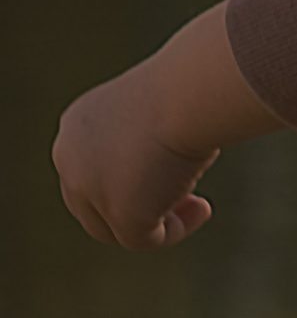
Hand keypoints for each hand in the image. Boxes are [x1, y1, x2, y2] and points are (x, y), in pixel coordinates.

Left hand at [54, 2, 282, 250]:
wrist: (190, 88)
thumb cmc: (191, 79)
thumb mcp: (168, 98)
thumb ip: (160, 121)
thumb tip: (181, 135)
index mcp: (77, 125)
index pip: (92, 167)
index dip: (130, 177)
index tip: (171, 171)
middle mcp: (70, 158)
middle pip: (95, 204)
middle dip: (140, 203)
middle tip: (187, 196)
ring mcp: (90, 188)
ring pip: (114, 227)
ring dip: (156, 219)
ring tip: (197, 205)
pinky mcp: (119, 213)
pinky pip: (146, 238)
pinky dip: (177, 228)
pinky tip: (204, 209)